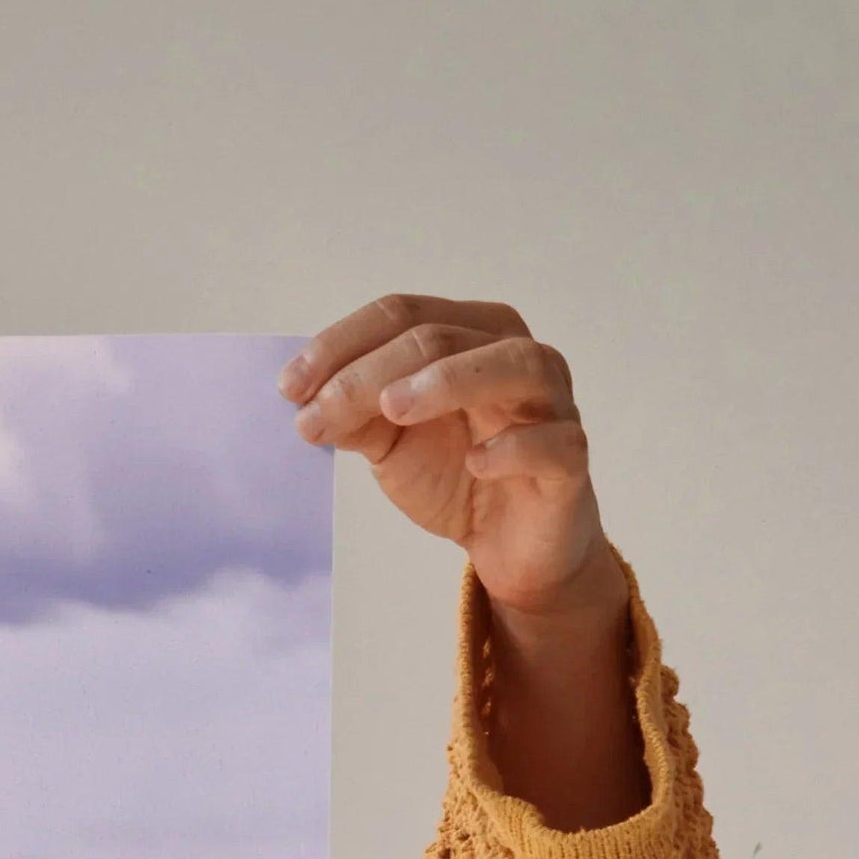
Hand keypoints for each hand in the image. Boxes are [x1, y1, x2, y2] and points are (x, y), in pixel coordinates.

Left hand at [281, 295, 623, 625]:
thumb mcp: (392, 444)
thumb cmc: (457, 477)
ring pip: (514, 364)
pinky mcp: (570, 459)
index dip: (342, 344)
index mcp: (470, 336)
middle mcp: (516, 354)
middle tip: (316, 413)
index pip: (404, 314)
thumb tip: (306, 402)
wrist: (509, 545)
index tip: (289, 388)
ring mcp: (551, 403)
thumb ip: (355, 418)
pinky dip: (514, 447)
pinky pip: (553, 441)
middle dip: (369, 372)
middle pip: (443, 337)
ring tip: (391, 408)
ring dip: (448, 380)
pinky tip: (475, 462)